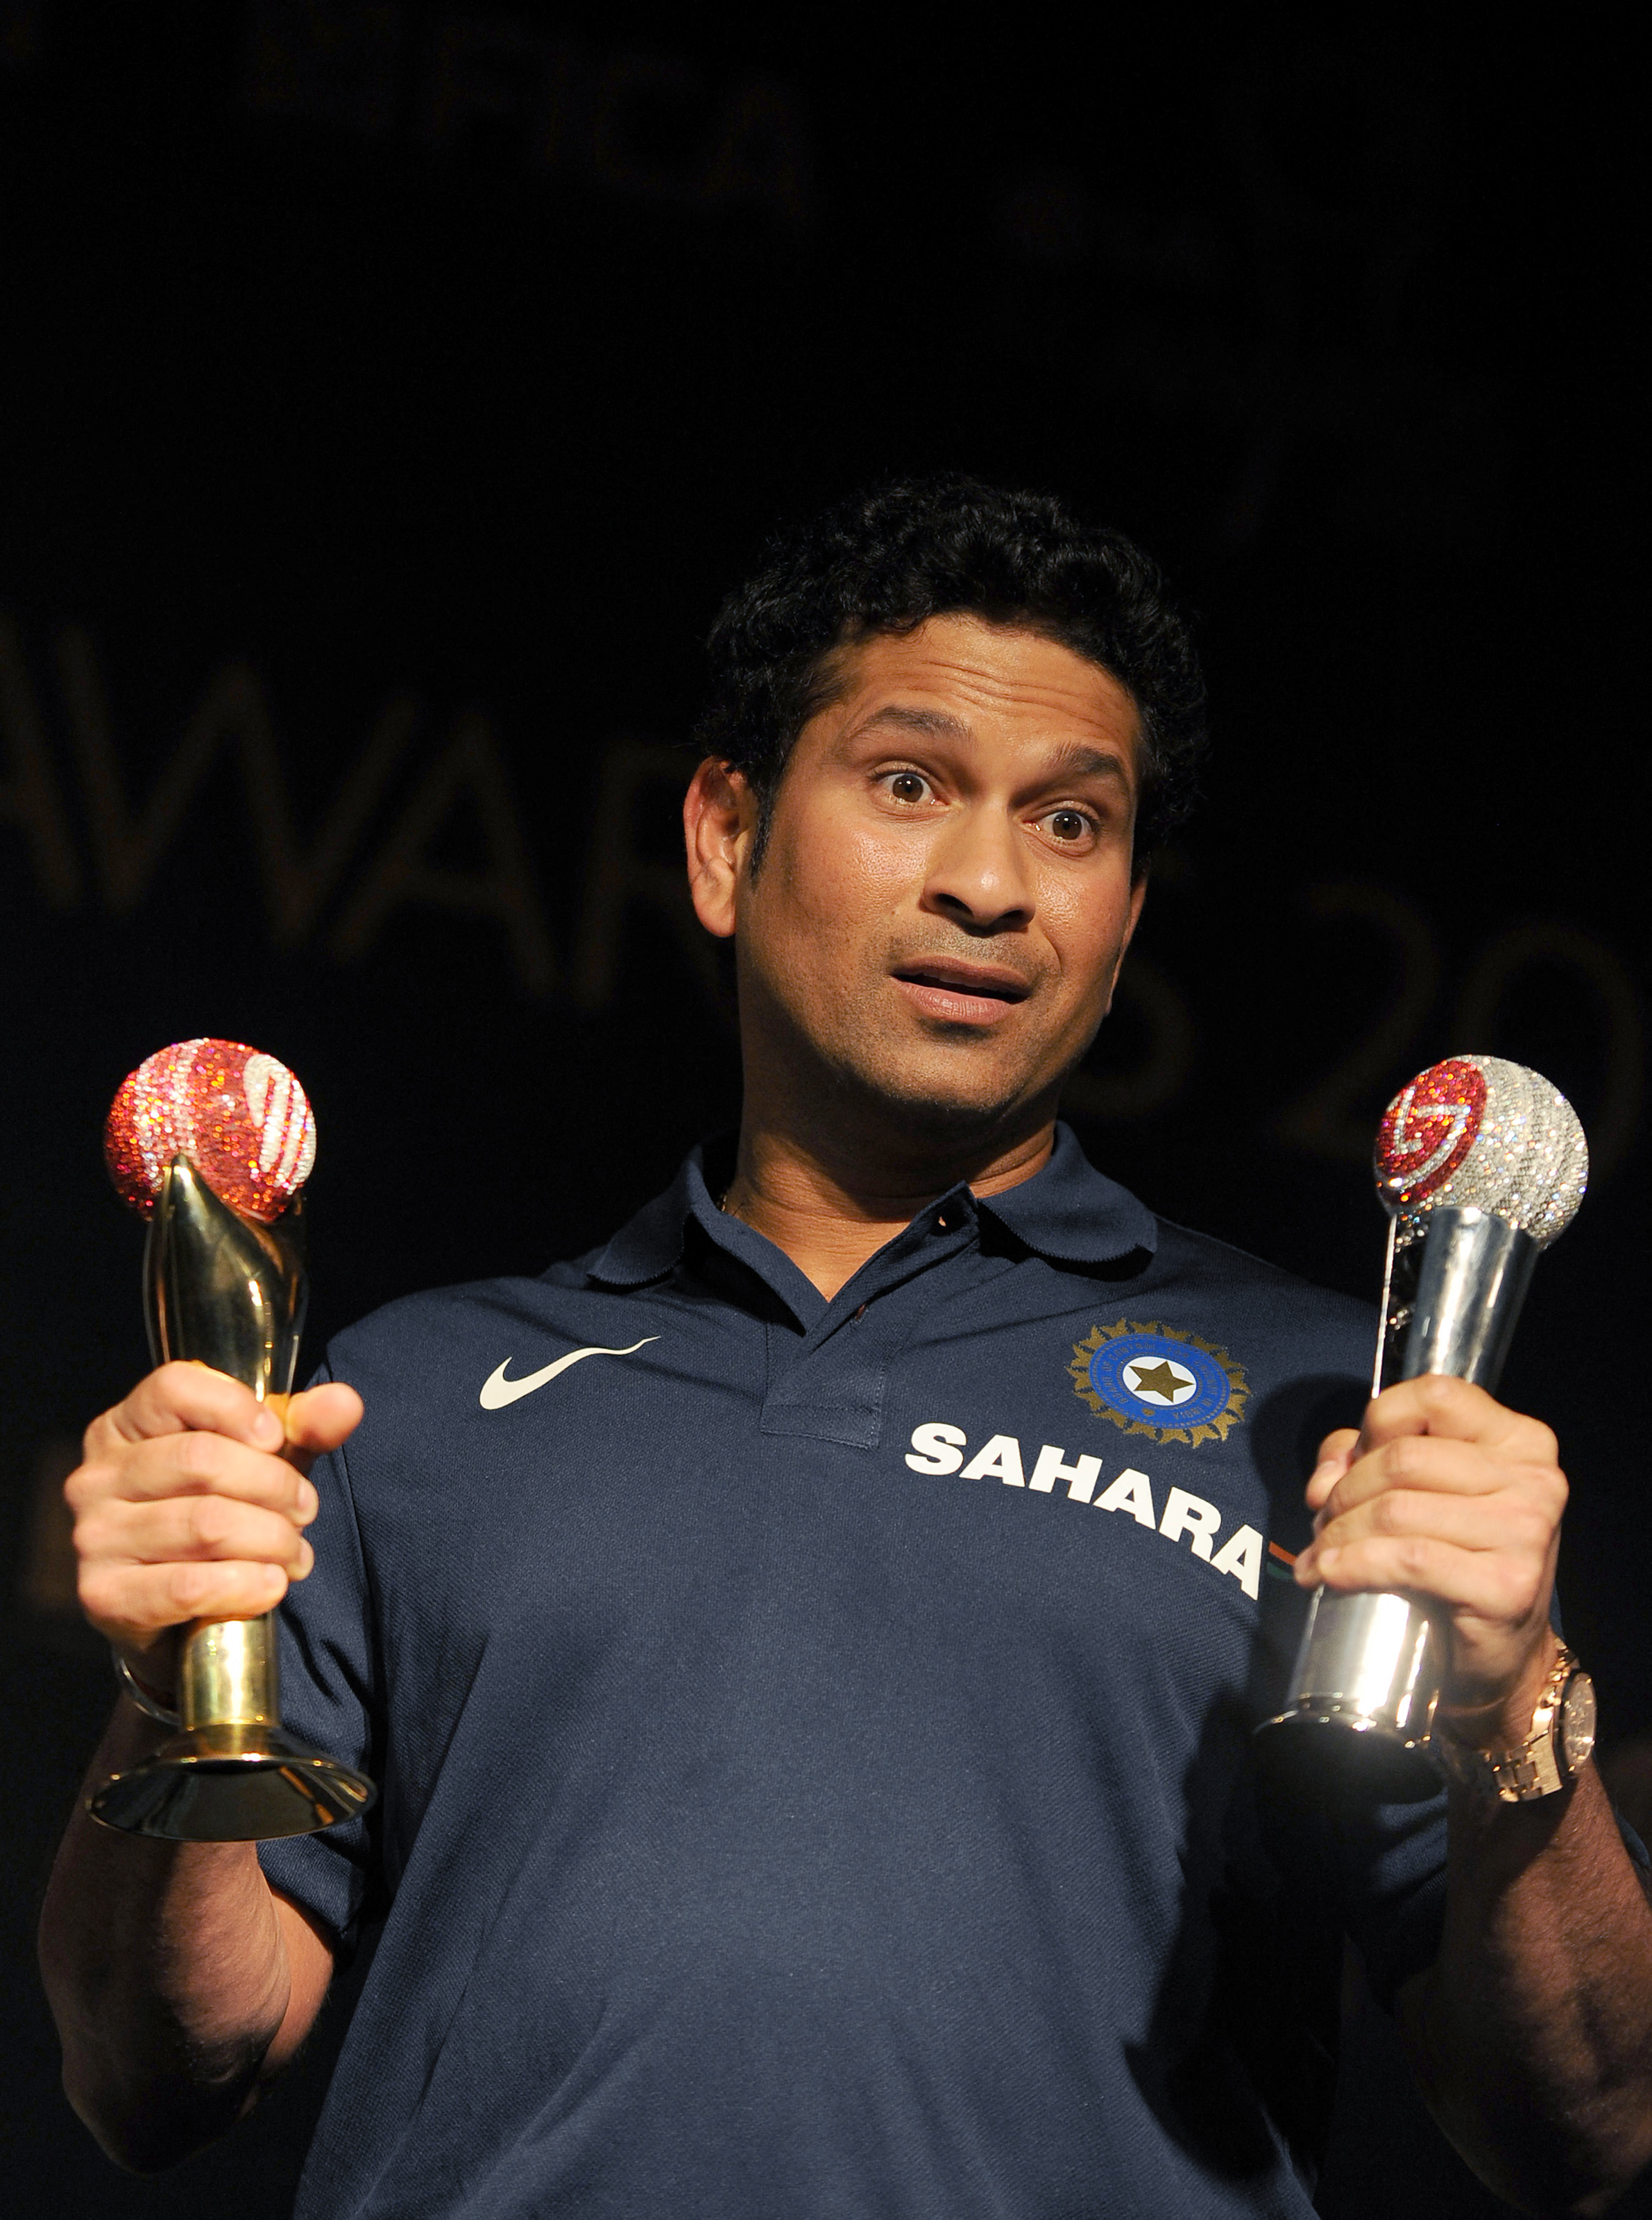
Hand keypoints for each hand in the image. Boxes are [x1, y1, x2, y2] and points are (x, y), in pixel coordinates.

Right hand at [67, 1363, 363, 1695]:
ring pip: (205, 1525)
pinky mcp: (104, 1596)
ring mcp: (95, 1537)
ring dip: (271, 1542)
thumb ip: (302, 1428)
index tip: (278, 1440)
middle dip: (275, 1487)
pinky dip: (244, 1586)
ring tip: (295, 1554)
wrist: (174, 1613)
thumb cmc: (217, 1514)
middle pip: (202, 1460)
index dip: (238, 1408)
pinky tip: (271, 1585)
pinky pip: (188, 1586)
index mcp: (125, 1426)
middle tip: (306, 1511)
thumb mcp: (262, 1462)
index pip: (175, 1387)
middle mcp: (97, 1476)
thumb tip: (344, 1402)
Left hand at [1294, 1375, 1566, 1728]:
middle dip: (1345, 1491)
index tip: (1351, 1461)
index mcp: (1518, 1441)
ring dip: (1340, 1533)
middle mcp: (1533, 1479)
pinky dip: (1354, 1564)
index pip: (1435, 1395)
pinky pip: (1407, 1559)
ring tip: (1322, 1553)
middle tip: (1324, 1522)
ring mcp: (1526, 1532)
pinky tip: (1330, 1574)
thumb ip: (1369, 1457)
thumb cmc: (1456, 1561)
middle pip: (1403, 1458)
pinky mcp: (1508, 1585)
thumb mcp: (1420, 1492)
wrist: (1501, 1656)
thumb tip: (1326, 1473)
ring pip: (1397, 1509)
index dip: (1377, 1423)